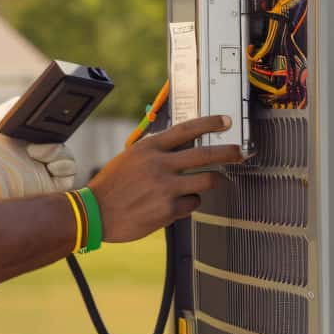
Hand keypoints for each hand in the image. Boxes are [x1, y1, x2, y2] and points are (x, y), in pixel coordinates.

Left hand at [0, 97, 76, 198]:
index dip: (57, 120)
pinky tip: (48, 166)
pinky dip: (62, 166)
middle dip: (61, 132)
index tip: (55, 112)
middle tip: (49, 131)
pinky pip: (70, 173)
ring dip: (56, 151)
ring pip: (68, 155)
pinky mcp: (52, 184)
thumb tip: (27, 98)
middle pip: (64, 139)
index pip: (54, 126)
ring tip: (34, 151)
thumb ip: (10, 107)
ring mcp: (48, 168)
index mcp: (33, 137)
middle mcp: (43, 152)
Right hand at [86, 115, 241, 243]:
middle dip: (229, 152)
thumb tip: (178, 150)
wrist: (95, 212)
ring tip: (214, 181)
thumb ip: (154, 153)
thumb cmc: (110, 186)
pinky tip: (178, 203)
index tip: (225, 121)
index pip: (186, 129)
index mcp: (149, 148)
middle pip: (206, 154)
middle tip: (239, 153)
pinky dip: (190, 203)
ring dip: (213, 181)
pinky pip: (193, 204)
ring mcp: (166, 188)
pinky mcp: (169, 209)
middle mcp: (160, 165)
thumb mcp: (129, 158)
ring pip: (207, 180)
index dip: (210, 123)